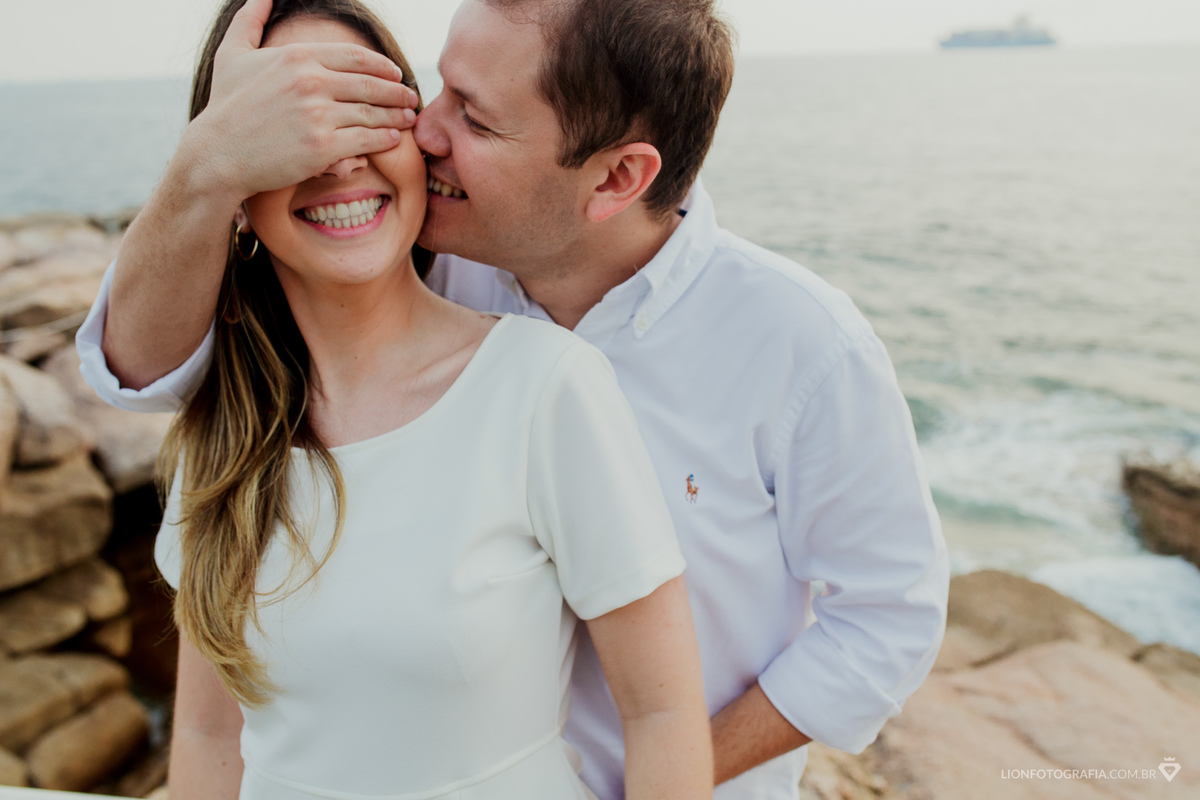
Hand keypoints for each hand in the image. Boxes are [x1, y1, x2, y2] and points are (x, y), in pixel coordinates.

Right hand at [186, 0, 419, 200]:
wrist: (216, 155)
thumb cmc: (224, 106)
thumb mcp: (232, 54)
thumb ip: (250, 21)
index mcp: (298, 57)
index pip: (356, 57)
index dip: (382, 66)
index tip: (395, 74)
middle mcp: (311, 82)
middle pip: (371, 84)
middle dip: (397, 92)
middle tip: (411, 98)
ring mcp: (318, 115)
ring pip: (373, 113)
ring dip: (397, 116)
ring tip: (408, 119)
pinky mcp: (323, 147)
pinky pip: (367, 140)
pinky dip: (386, 139)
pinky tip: (395, 139)